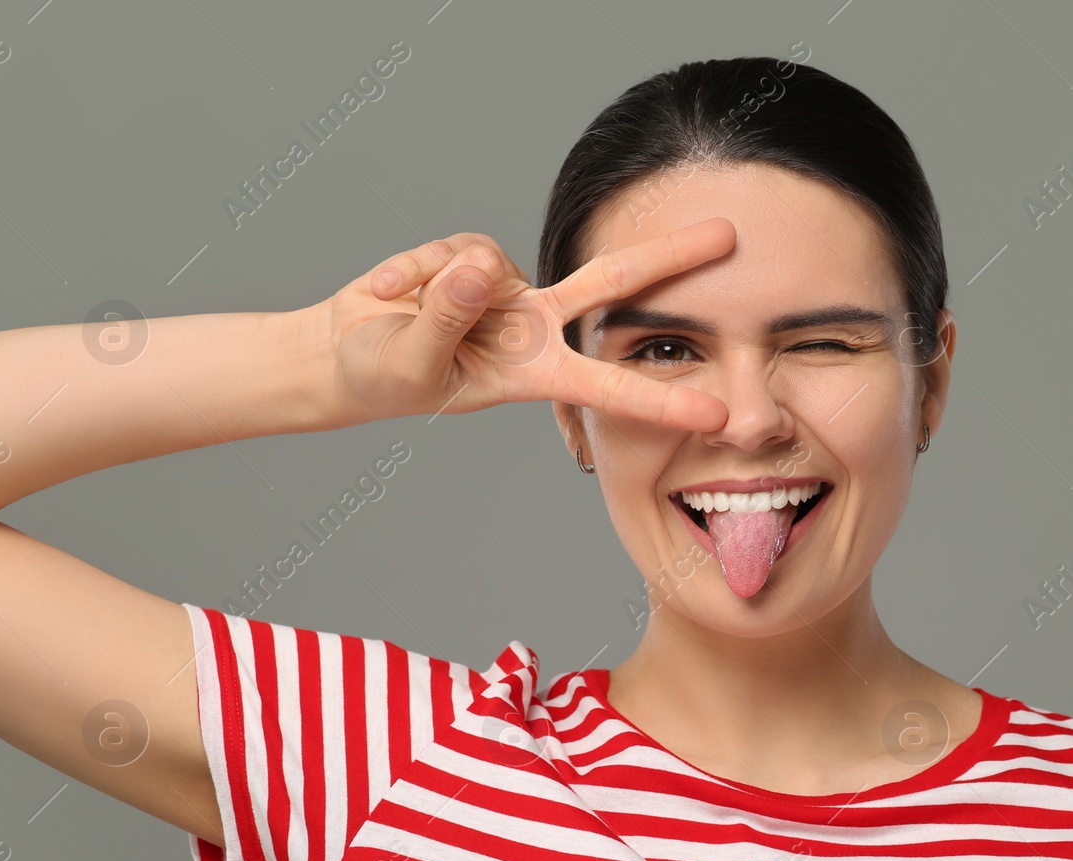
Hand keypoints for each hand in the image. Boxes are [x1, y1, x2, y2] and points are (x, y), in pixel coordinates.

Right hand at [310, 219, 735, 429]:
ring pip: (499, 261)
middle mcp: (534, 328)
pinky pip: (458, 247)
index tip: (715, 413)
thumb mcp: (411, 361)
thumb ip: (446, 316)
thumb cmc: (382, 376)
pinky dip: (417, 270)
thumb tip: (482, 270)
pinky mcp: (476, 260)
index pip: (607, 384)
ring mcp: (508, 292)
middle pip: (613, 283)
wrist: (342, 354)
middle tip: (731, 236)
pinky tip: (393, 292)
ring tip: (401, 314)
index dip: (660, 399)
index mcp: (533, 373)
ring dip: (441, 286)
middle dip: (670, 258)